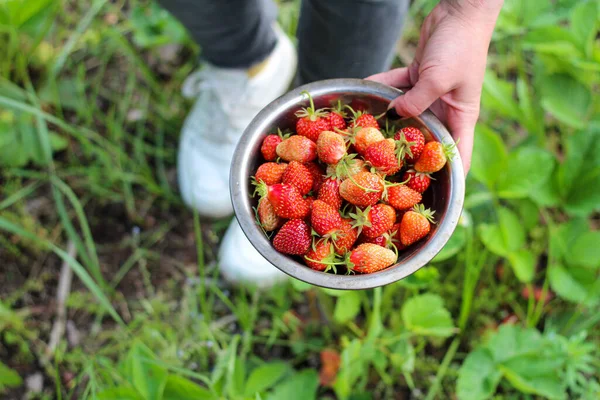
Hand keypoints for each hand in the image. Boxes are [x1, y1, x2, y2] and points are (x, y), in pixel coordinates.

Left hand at [368, 0, 502, 173]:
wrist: (460, 11)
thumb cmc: (460, 46)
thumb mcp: (439, 78)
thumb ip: (416, 101)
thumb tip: (395, 116)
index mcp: (461, 116)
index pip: (458, 153)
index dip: (448, 174)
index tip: (429, 191)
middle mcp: (445, 109)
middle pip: (425, 137)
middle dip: (406, 150)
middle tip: (381, 165)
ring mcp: (430, 94)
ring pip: (406, 113)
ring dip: (388, 119)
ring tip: (365, 134)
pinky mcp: (417, 78)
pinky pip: (395, 89)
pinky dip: (381, 89)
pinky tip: (363, 92)